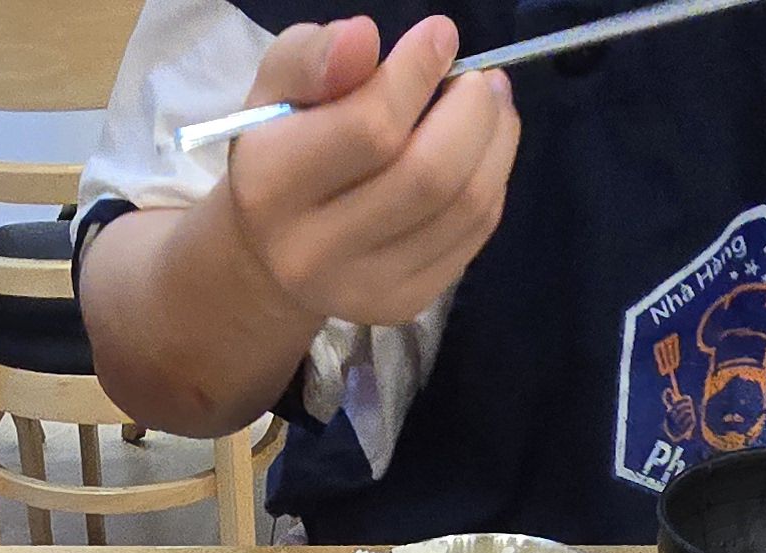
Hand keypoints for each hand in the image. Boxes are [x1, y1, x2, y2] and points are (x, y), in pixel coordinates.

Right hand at [209, 14, 518, 328]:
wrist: (268, 253)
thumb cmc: (281, 148)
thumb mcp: (278, 89)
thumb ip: (313, 57)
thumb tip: (364, 38)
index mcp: (271, 185)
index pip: (370, 128)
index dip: (418, 73)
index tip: (440, 35)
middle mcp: (312, 250)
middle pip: (428, 174)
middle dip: (472, 112)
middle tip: (479, 79)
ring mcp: (363, 288)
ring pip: (464, 207)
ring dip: (496, 141)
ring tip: (491, 102)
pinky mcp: (402, 305)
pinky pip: (475, 235)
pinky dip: (493, 180)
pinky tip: (484, 149)